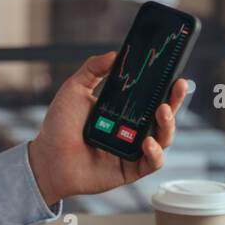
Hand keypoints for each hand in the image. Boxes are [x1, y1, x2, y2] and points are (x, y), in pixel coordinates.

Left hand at [26, 52, 186, 205]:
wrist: (47, 157)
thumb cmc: (59, 126)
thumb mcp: (74, 90)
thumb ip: (93, 69)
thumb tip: (114, 54)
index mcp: (123, 112)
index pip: (151, 98)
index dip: (166, 88)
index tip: (174, 74)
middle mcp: (132, 131)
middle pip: (163, 116)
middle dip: (175, 101)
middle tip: (178, 86)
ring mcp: (133, 151)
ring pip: (163, 139)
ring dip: (168, 125)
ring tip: (162, 111)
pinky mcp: (130, 170)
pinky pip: (151, 163)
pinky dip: (155, 153)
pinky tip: (148, 142)